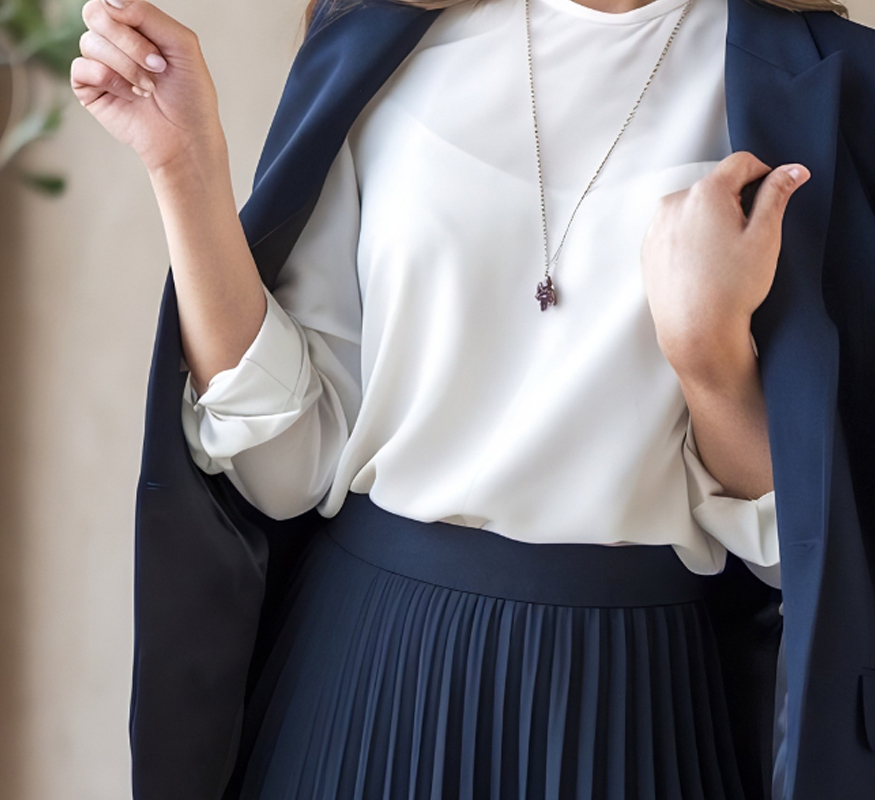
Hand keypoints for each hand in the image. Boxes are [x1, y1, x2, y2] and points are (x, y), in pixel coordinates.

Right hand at [71, 0, 225, 175]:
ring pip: (91, 43)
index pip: (113, 1)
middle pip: (95, 14)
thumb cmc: (190, 94)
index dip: (128, 16)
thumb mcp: (183, 45)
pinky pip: (81, 68)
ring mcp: (99, 62)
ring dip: (127, 67)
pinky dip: (110, 81)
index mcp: (135, 23)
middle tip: (158, 66)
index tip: (156, 45)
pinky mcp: (88, 87)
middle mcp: (114, 39)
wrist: (186, 137)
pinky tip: (131, 96)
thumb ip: (150, 16)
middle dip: (129, 42)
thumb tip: (111, 0)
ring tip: (149, 87)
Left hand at [640, 150, 810, 379]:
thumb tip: (792, 170)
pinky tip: (703, 266)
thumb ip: (777, 195)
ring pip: (694, 209)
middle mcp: (674, 203)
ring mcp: (657, 227)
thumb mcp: (764, 237)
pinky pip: (676, 230)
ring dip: (711, 220)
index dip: (763, 174)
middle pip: (715, 186)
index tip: (772, 197)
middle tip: (746, 238)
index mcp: (705, 193)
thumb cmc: (731, 289)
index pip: (740, 163)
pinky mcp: (649, 248)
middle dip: (735, 202)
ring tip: (722, 257)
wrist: (695, 332)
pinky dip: (691, 238)